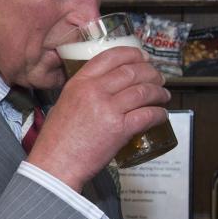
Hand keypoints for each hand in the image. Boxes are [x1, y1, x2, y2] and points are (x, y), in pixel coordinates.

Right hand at [27, 46, 170, 190]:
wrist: (55, 164)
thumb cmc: (56, 140)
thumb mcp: (63, 104)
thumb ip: (82, 93)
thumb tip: (104, 90)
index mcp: (79, 83)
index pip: (111, 56)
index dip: (132, 54)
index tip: (143, 58)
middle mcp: (94, 91)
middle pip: (132, 72)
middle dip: (151, 73)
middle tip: (158, 79)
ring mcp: (108, 109)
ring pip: (144, 91)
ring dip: (159, 93)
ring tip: (163, 96)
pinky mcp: (120, 129)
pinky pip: (148, 115)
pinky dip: (159, 114)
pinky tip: (161, 115)